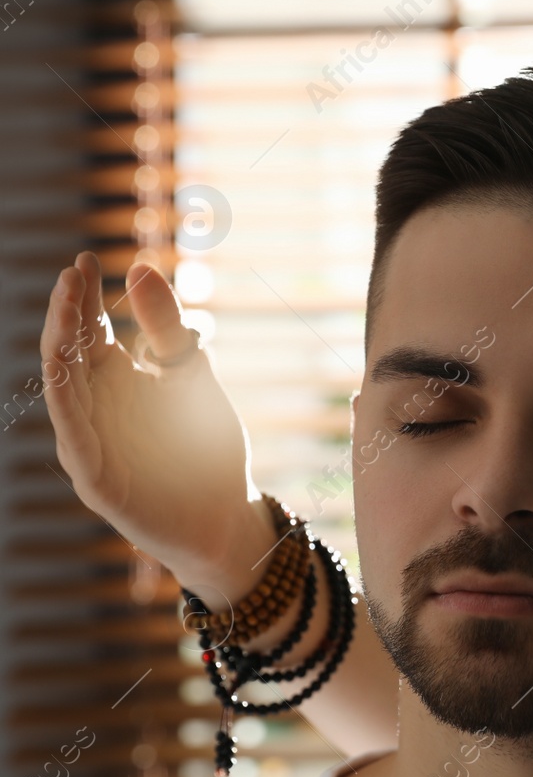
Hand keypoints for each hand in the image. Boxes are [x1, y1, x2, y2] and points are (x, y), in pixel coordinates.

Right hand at [39, 251, 266, 591]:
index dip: (83, 297)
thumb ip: (170, 331)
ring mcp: (88, 441)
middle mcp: (93, 406)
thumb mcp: (193, 377)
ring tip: (69, 306)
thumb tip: (141, 269)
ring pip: (64, 387)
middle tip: (73, 274)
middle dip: (70, 312)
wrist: (225, 515)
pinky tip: (66, 371)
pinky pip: (74, 433)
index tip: (85, 260)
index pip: (89, 329)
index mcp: (114, 379)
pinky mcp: (94, 476)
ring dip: (63, 346)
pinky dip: (68, 402)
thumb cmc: (205, 447)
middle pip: (70, 351)